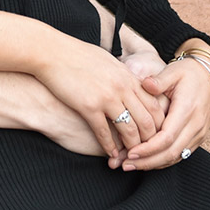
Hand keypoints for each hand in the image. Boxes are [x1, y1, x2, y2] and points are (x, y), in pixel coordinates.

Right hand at [33, 34, 165, 156]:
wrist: (51, 52)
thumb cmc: (77, 55)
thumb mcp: (108, 62)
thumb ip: (122, 76)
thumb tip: (132, 85)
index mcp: (128, 76)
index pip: (154, 105)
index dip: (158, 124)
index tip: (155, 136)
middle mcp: (122, 87)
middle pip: (146, 120)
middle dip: (149, 140)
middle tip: (146, 152)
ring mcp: (106, 97)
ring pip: (129, 129)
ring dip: (131, 147)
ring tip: (130, 157)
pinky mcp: (88, 106)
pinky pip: (104, 132)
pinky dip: (109, 147)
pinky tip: (110, 154)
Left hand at [118, 57, 209, 170]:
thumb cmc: (188, 72)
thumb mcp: (173, 71)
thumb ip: (159, 80)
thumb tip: (146, 84)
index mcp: (187, 110)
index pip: (167, 137)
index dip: (148, 148)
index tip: (130, 152)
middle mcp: (195, 125)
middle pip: (171, 152)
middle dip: (147, 162)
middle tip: (125, 164)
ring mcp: (199, 133)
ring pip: (176, 157)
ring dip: (154, 164)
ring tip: (132, 165)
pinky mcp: (199, 137)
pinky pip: (181, 154)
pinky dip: (164, 160)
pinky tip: (147, 161)